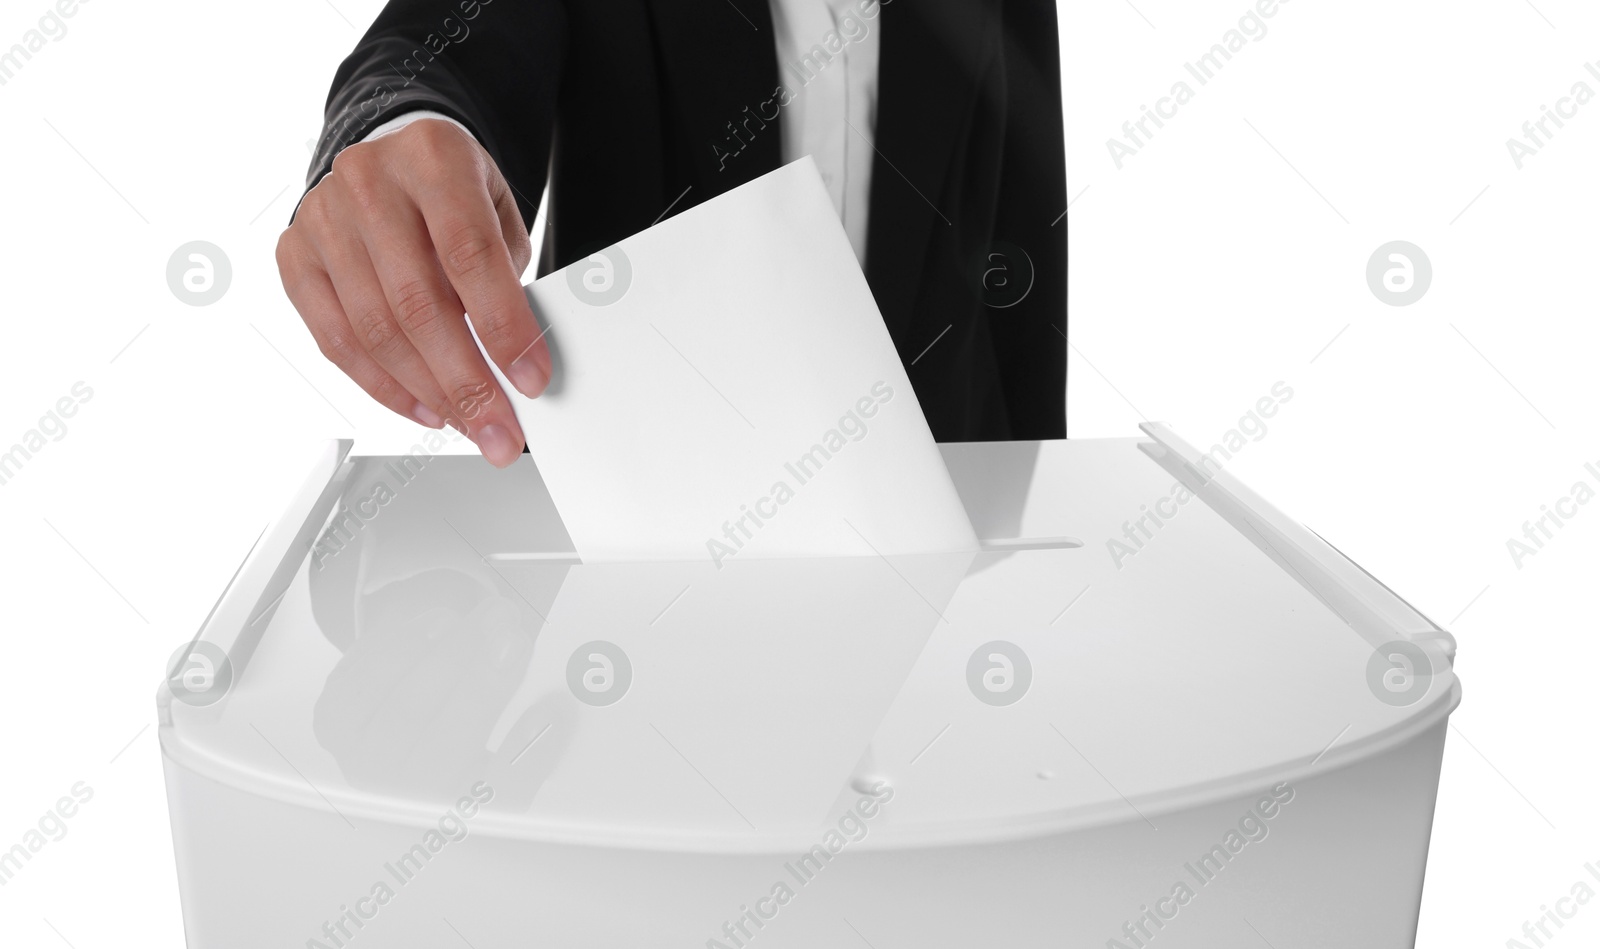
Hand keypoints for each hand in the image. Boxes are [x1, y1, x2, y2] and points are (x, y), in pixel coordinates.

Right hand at [276, 118, 549, 466]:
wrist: (391, 157)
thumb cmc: (452, 191)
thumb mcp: (497, 210)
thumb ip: (506, 274)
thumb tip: (513, 361)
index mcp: (433, 158)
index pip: (469, 254)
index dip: (502, 327)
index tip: (530, 380)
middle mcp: (369, 182)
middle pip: (418, 303)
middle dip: (466, 381)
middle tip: (499, 427)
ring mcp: (324, 219)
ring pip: (375, 330)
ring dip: (427, 393)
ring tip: (467, 422)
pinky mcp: (294, 255)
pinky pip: (335, 340)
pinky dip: (382, 386)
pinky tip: (422, 406)